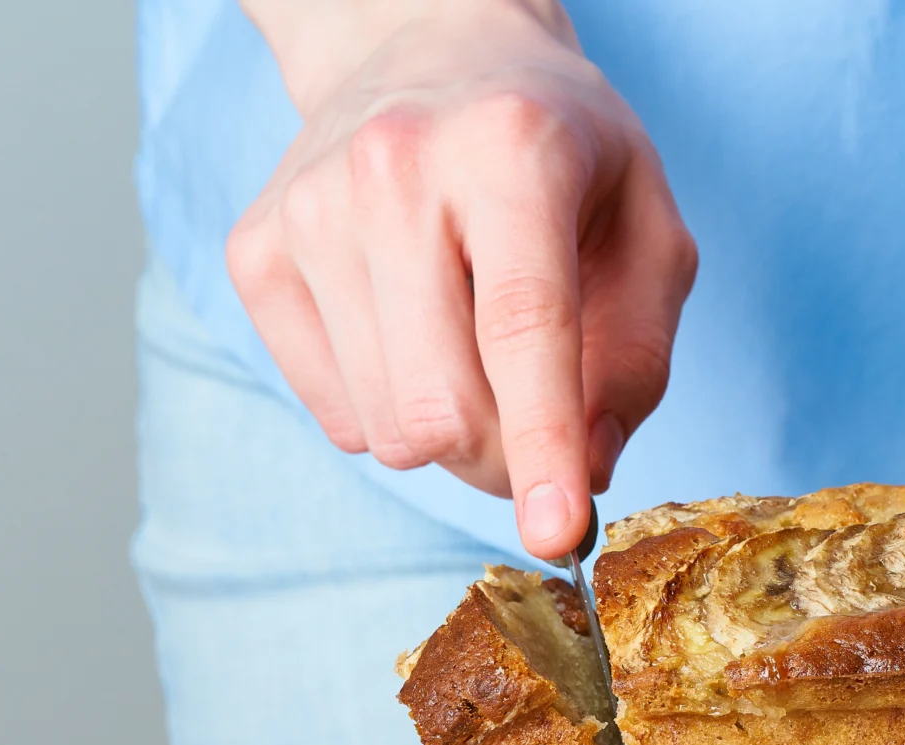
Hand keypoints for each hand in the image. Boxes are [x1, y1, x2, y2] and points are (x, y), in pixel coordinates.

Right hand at [230, 0, 697, 559]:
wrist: (428, 48)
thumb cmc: (556, 151)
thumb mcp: (648, 226)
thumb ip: (637, 356)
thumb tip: (588, 472)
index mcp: (511, 148)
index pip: (522, 327)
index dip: (543, 445)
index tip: (559, 535)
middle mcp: (395, 167)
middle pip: (443, 406)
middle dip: (505, 457)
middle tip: (537, 424)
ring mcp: (309, 208)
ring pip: (386, 428)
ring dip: (447, 436)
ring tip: (472, 356)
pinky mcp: (255, 251)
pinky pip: (335, 415)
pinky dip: (387, 410)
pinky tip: (410, 333)